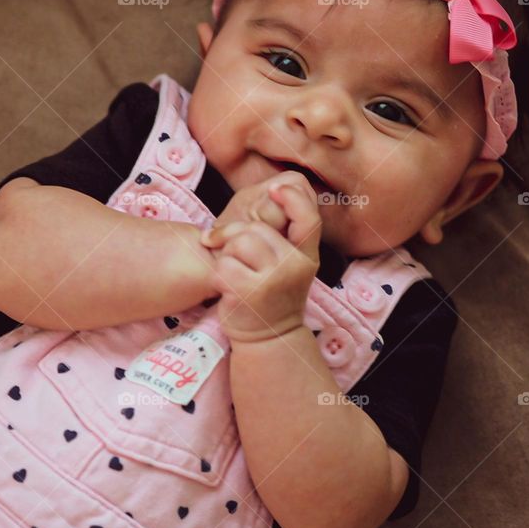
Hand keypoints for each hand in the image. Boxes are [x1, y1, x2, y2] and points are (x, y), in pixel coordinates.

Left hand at [200, 174, 321, 341]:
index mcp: (306, 255)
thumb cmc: (270, 294)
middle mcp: (295, 265)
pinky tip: (230, 292)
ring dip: (227, 256)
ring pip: (238, 242)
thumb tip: (264, 195)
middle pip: (256, 228)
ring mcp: (274, 279)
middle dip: (236, 236)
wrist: (268, 339)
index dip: (293, 198)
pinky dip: (219, 276)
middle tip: (235, 257)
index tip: (276, 188)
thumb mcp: (287, 265)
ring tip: (237, 276)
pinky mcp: (250, 292)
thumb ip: (279, 237)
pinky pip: (223, 266)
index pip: (309, 218)